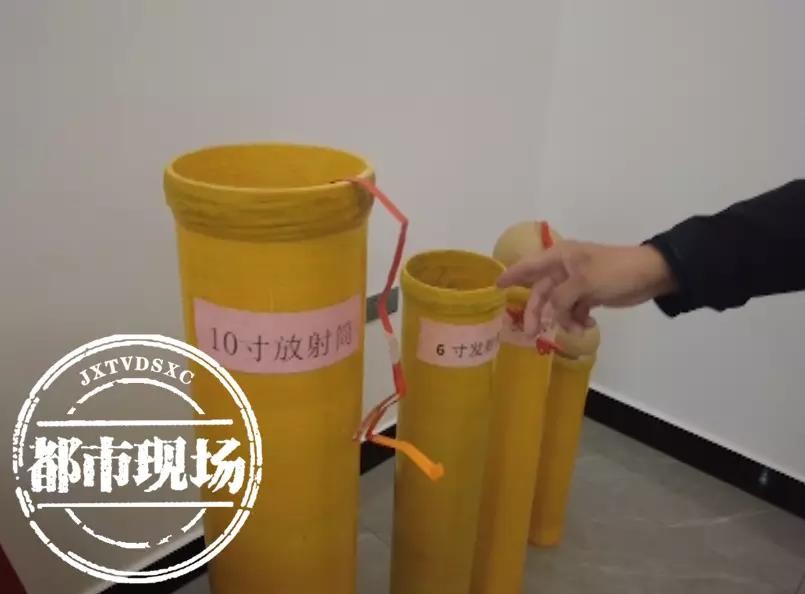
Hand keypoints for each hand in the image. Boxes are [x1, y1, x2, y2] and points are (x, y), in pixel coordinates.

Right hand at [496, 241, 676, 335]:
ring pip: (558, 305)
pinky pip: (573, 310)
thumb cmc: (615, 272)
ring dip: (564, 319)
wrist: (650, 275)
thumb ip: (560, 298)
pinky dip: (577, 319)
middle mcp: (564, 268)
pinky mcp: (589, 294)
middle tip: (532, 333)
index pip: (528, 265)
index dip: (511, 275)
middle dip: (539, 312)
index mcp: (560, 257)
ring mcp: (577, 282)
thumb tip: (551, 312)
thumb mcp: (584, 283)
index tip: (496, 287)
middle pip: (542, 292)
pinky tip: (587, 324)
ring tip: (577, 329)